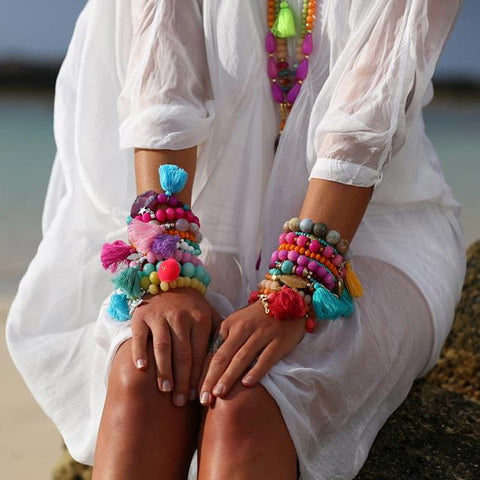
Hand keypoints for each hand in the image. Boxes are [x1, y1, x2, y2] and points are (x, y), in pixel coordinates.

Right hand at [130, 288, 220, 406]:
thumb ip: (220, 336)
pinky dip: (140, 352)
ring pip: (163, 347)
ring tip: (166, 390)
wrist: (169, 282)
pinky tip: (142, 368)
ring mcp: (160, 316)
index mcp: (201, 319)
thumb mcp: (211, 316)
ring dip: (164, 370)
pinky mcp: (142, 315)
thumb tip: (234, 364)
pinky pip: (141, 337)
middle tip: (181, 402)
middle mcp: (181, 317)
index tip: (199, 398)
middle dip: (183, 381)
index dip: (200, 377)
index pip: (202, 354)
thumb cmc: (193, 307)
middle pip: (183, 354)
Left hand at [198, 300, 305, 405]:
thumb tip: (207, 365)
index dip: (203, 372)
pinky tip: (246, 384)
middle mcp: (243, 328)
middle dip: (211, 379)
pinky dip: (255, 371)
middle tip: (203, 399)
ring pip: (241, 358)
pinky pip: (265, 358)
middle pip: (223, 357)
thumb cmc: (258, 316)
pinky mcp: (279, 340)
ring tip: (219, 394)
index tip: (196, 391)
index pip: (213, 352)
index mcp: (229, 324)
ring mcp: (262, 334)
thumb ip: (224, 339)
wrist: (288, 298)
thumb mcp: (237, 322)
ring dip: (229, 377)